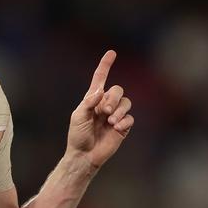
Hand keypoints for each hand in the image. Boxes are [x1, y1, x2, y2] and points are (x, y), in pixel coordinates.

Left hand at [66, 50, 133, 167]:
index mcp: (92, 99)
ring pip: (126, 102)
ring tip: (110, 122)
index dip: (106, 65)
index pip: (100, 78)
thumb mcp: (78, 116)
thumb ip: (88, 102)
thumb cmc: (77, 135)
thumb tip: (101, 91)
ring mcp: (115, 115)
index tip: (112, 52)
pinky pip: (130, 118)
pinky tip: (116, 128)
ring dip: (119, 111)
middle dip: (113, 99)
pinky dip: (124, 121)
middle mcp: (105, 104)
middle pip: (117, 90)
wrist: (84, 154)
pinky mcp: (123, 127)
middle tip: (104, 111)